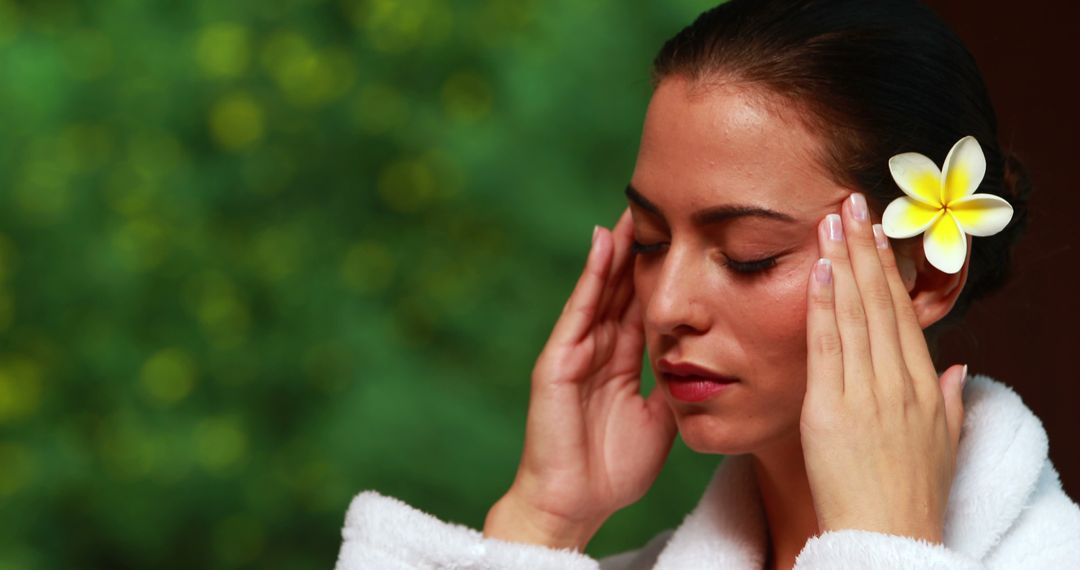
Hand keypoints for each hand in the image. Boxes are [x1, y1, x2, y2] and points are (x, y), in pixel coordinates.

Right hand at [484, 207, 676, 549]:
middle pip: (623, 286)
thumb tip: (702, 361)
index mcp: (623, 361)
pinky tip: (604, 243)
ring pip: (602, 288)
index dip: (664, 271)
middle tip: (663, 202)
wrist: (576, 504)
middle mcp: (599, 347)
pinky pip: (579, 311)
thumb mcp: (658, 420)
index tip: (687, 236)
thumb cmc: (613, 468)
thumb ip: (673, 386)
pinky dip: (591, 277)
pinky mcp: (558, 360)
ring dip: (618, 249)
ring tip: (635, 208)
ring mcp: (576, 350)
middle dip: (641, 248)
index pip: (646, 304)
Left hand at [801, 192, 966, 543]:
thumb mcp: (943, 443)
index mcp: (924, 386)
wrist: (888, 539)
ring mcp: (866, 394)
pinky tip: (819, 272)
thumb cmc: (912, 496)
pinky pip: (828, 349)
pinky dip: (824, 308)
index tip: (878, 233)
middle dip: (867, 249)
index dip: (890, 270)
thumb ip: (949, 401)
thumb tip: (956, 368)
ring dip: (844, 264)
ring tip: (834, 220)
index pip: (903, 314)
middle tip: (853, 202)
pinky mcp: (832, 410)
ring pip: (856, 316)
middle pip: (882, 303)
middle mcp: (898, 382)